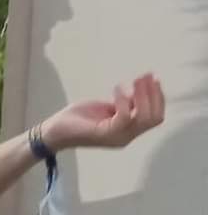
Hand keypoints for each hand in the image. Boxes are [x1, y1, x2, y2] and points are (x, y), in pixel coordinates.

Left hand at [44, 75, 164, 152]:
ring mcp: (118, 137)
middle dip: (154, 94)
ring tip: (136, 80)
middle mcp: (127, 136)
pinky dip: (123, 100)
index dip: (158, 97)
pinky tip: (117, 88)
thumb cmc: (80, 119)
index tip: (153, 77)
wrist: (56, 131)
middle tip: (145, 76)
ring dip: (143, 95)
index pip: (155, 117)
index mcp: (129, 131)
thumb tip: (141, 87)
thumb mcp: (108, 107)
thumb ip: (125, 103)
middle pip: (154, 118)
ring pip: (143, 118)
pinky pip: (124, 117)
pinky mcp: (106, 134)